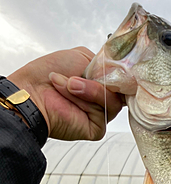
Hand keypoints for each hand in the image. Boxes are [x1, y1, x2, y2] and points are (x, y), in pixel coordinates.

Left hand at [7, 47, 122, 140]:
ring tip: (70, 84)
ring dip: (89, 88)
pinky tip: (70, 98)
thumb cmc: (48, 73)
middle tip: (80, 75)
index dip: (122, 74)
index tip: (118, 67)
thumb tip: (125, 74)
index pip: (123, 80)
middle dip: (100, 79)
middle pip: (121, 90)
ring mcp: (100, 114)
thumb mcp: (83, 56)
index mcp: (100, 83)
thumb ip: (107, 63)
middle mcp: (101, 99)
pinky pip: (104, 113)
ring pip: (112, 101)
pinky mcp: (97, 128)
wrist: (32, 92)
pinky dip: (86, 101)